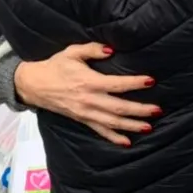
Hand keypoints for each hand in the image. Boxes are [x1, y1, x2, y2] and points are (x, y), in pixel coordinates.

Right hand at [15, 43, 158, 146]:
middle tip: (158, 109)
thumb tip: (111, 50)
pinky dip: (113, 138)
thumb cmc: (55, 66)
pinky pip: (100, 131)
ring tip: (149, 126)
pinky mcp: (81, 120)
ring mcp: (85, 112)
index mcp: (88, 81)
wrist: (34, 85)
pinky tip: (127, 142)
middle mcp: (89, 100)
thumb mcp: (72, 52)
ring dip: (132, 126)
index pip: (117, 84)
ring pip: (112, 123)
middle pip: (119, 108)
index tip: (150, 80)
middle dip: (140, 110)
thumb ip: (92, 49)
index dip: (135, 83)